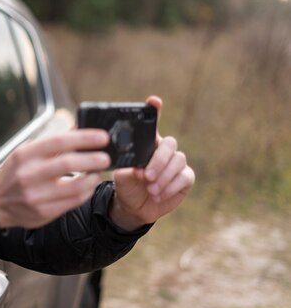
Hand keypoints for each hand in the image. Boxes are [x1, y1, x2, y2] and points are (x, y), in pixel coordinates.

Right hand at [0, 129, 110, 228]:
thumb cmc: (15, 172)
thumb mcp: (27, 152)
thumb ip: (52, 142)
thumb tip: (79, 129)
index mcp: (25, 155)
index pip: (59, 142)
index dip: (84, 138)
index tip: (102, 137)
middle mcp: (29, 175)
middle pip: (68, 164)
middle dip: (93, 159)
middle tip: (106, 157)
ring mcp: (36, 196)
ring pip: (75, 186)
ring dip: (92, 178)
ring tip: (98, 172)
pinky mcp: (43, 213)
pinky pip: (73, 202)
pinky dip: (86, 192)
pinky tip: (89, 185)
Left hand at [110, 96, 194, 230]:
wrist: (134, 206)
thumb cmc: (126, 185)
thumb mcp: (122, 174)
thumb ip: (130, 168)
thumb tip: (139, 169)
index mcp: (147, 143)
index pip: (152, 123)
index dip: (155, 110)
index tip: (154, 101)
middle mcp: (163, 149)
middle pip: (170, 144)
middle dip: (159, 160)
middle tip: (146, 176)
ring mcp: (176, 163)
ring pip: (178, 161)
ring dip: (164, 176)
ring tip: (150, 189)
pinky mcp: (185, 178)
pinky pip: (184, 177)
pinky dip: (170, 187)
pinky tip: (158, 194)